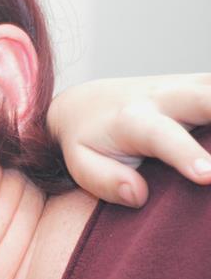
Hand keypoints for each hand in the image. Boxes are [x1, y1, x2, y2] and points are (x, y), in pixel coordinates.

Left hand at [49, 73, 210, 206]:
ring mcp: (184, 85)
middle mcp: (163, 97)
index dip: (186, 155)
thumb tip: (137, 194)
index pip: (161, 136)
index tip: (208, 175)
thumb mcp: (80, 162)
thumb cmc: (84, 140)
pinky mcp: (199, 83)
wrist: (82, 103)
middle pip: (203, 97)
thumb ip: (103, 180)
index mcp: (131, 120)